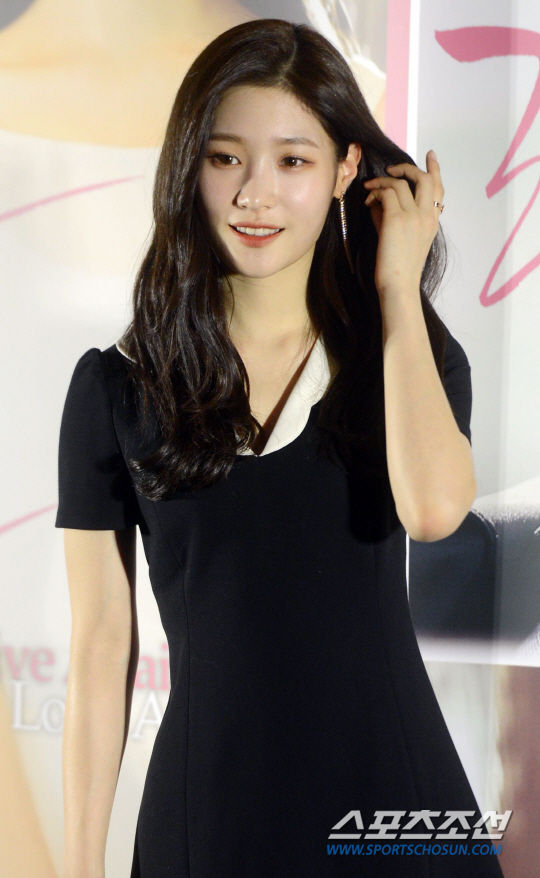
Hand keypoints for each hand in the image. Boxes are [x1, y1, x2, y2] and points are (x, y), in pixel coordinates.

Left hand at [363, 150, 443, 297]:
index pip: (439, 190)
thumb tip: (380, 200)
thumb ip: (395, 217)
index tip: (430, 155)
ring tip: (370, 188)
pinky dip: (375, 192)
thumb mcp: (403, 239)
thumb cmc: (398, 269)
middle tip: (390, 168)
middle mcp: (426, 216)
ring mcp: (414, 216)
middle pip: (424, 179)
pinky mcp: (397, 219)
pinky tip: (368, 201)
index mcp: (432, 222)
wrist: (399, 285)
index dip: (435, 169)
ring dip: (382, 181)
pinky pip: (386, 193)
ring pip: (401, 183)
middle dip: (406, 168)